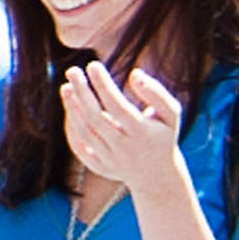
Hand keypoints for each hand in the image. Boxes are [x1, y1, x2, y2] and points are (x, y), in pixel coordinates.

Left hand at [56, 58, 192, 203]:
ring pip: (84, 132)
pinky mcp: (98, 167)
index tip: (93, 65)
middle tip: (72, 71)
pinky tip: (70, 106)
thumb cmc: (162, 134)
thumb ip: (156, 92)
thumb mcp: (171, 113)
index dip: (103, 85)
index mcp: (143, 133)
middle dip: (82, 92)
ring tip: (67, 86)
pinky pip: (78, 146)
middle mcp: (125, 149)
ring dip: (72, 107)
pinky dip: (71, 126)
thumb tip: (134, 74)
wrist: (157, 174)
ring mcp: (110, 160)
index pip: (118, 106)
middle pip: (96, 118)